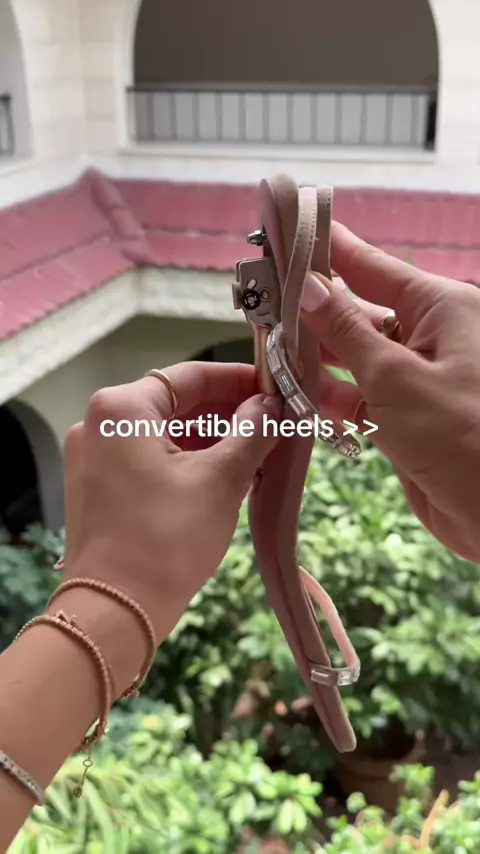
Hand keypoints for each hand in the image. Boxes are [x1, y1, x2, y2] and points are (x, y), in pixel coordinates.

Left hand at [62, 362, 280, 639]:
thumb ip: (252, 432)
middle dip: (227, 415)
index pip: (191, 376)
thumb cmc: (168, 538)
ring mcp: (94, 457)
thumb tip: (271, 406)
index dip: (239, 380)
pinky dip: (187, 464)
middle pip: (177, 404)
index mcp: (122, 407)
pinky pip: (150, 460)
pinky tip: (225, 479)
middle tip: (274, 427)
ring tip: (258, 456)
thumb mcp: (221, 480)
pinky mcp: (98, 488)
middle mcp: (99, 423)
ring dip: (211, 442)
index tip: (277, 390)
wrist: (115, 611)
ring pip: (165, 434)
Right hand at [301, 222, 479, 561]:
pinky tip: (296, 393)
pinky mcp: (406, 418)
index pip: (372, 266)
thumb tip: (310, 288)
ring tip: (269, 350)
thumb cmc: (467, 439)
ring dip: (315, 358)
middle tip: (263, 302)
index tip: (290, 230)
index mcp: (441, 309)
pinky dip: (328, 397)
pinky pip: (358, 396)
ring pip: (354, 357)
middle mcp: (430, 338)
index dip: (329, 250)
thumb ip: (346, 333)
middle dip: (312, 310)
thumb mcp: (395, 378)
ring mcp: (417, 379)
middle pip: (359, 311)